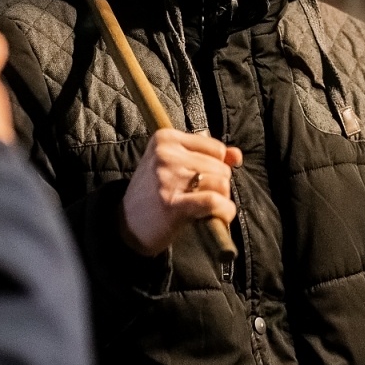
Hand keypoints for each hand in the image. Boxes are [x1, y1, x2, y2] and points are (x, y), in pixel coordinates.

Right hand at [121, 129, 239, 256]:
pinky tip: (218, 216)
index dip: (216, 167)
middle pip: (221, 167)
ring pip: (221, 183)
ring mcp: (167, 178)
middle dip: (218, 185)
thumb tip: (237, 155)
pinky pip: (215, 202)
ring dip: (220, 200)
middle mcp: (165, 154)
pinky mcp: (172, 204)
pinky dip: (224, 212)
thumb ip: (209, 156)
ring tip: (201, 207)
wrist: (126, 225)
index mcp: (165, 138)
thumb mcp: (176, 166)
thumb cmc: (155, 193)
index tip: (200, 180)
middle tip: (197, 198)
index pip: (215, 148)